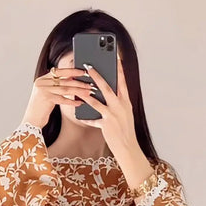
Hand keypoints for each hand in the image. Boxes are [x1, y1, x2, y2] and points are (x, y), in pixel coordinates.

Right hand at [21, 66, 92, 128]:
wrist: (31, 121)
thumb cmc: (41, 108)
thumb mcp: (47, 94)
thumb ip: (55, 85)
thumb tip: (72, 79)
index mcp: (42, 79)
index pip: (59, 71)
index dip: (71, 71)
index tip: (82, 71)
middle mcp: (41, 83)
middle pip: (64, 80)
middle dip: (78, 82)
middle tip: (89, 84)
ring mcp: (43, 90)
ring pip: (65, 89)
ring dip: (78, 91)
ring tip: (88, 92)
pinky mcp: (46, 99)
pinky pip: (63, 99)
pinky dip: (72, 101)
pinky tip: (80, 103)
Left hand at [79, 56, 153, 189]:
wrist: (128, 148)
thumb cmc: (125, 130)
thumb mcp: (126, 113)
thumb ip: (119, 101)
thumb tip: (111, 90)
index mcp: (126, 101)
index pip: (122, 81)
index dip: (118, 68)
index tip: (115, 57)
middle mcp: (120, 106)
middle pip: (107, 87)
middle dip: (97, 75)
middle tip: (88, 65)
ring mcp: (113, 115)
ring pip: (97, 100)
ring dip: (86, 91)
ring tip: (78, 84)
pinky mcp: (106, 125)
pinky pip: (92, 118)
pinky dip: (85, 115)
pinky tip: (77, 112)